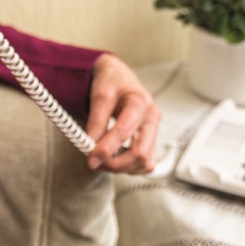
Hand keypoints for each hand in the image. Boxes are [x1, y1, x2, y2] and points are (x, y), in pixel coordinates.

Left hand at [85, 54, 161, 173]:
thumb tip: (91, 146)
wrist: (119, 77)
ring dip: (123, 168)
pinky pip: (145, 163)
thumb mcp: (100, 95)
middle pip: (141, 153)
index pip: (124, 133)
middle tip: (94, 162)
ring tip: (102, 160)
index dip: (106, 150)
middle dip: (116, 164)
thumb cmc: (111, 82)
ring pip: (145, 162)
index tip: (90, 159)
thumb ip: (96, 121)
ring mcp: (154, 131)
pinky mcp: (151, 140)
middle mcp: (152, 119)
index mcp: (140, 103)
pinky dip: (130, 167)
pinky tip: (115, 159)